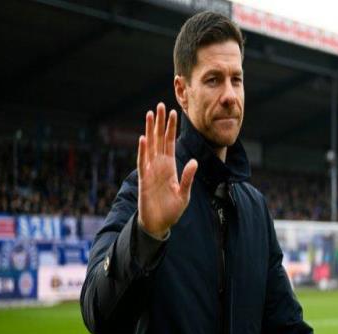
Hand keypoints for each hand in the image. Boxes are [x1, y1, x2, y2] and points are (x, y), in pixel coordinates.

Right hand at [137, 103, 197, 237]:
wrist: (159, 224)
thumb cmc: (171, 210)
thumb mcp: (184, 194)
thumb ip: (188, 177)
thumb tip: (194, 161)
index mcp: (170, 167)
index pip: (170, 143)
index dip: (171, 128)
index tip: (173, 112)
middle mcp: (159, 166)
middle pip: (159, 140)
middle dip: (160, 123)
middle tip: (160, 105)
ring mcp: (150, 171)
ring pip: (149, 146)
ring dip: (150, 131)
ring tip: (150, 114)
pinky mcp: (144, 180)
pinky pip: (143, 163)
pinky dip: (143, 151)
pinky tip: (143, 138)